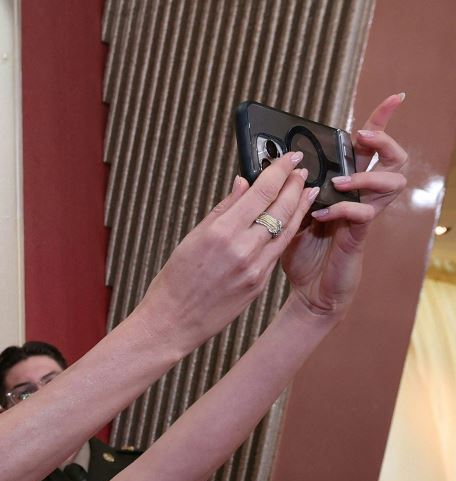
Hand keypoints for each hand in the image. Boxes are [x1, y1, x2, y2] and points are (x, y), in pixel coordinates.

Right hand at [142, 151, 314, 345]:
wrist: (172, 323)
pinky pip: (280, 250)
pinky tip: (294, 220)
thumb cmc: (174, 282)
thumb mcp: (191, 240)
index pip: (261, 192)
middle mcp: (242, 248)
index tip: (288, 157)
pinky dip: (290, 231)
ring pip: (287, 229)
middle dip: (294, 184)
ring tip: (307, 190)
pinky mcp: (260, 283)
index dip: (279, 171)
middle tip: (301, 169)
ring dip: (300, 206)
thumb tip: (242, 184)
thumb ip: (222, 210)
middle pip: (280, 207)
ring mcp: (255, 267)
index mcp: (220, 232)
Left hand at [281, 94, 409, 320]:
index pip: (367, 150)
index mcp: (345, 187)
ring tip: (339, 181)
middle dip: (384, 140)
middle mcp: (360, 198)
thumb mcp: (285, 216)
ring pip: (391, 183)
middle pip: (391, 159)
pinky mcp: (357, 239)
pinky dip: (344, 209)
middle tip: (364, 136)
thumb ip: (278, 195)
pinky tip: (322, 215)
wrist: (309, 294)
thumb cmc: (301, 254)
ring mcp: (363, 217)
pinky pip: (363, 216)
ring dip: (366, 176)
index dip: (382, 122)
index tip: (395, 98)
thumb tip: (256, 171)